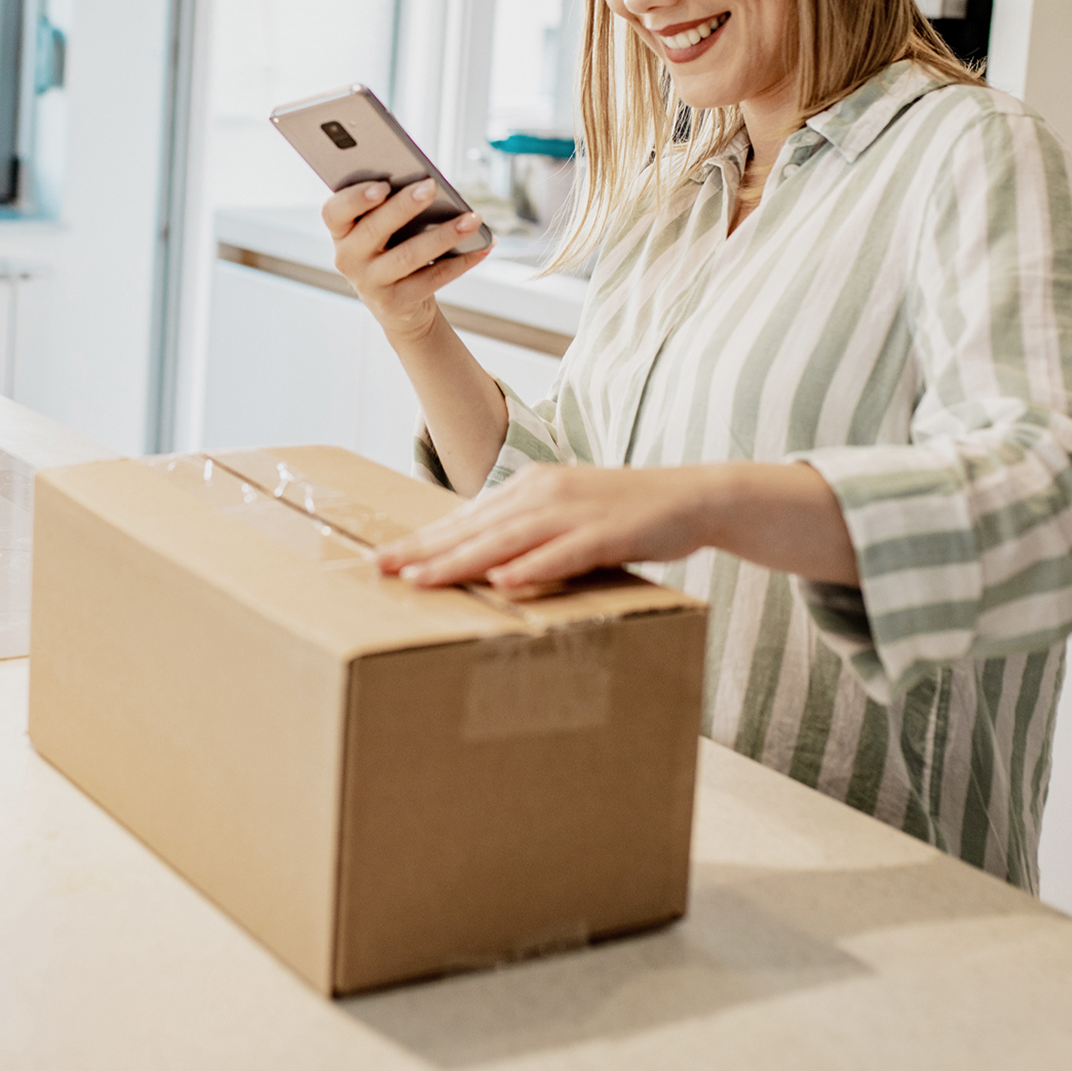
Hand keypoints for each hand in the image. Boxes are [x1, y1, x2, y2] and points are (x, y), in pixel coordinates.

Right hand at [321, 180, 484, 342]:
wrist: (397, 307)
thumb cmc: (390, 251)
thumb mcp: (380, 230)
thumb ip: (389, 207)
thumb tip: (427, 185)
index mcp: (341, 232)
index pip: (334, 212)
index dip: (355, 198)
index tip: (382, 184)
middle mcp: (348, 259)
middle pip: (374, 229)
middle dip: (404, 206)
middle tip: (431, 187)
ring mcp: (370, 283)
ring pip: (408, 256)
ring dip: (443, 235)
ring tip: (472, 219)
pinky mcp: (396, 302)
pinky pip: (432, 279)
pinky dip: (460, 262)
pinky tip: (481, 247)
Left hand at [374, 464, 717, 595]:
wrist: (691, 498)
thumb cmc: (623, 514)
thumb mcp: (565, 517)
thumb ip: (526, 534)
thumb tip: (485, 561)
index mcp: (529, 489)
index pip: (465, 519)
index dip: (422, 540)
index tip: (382, 558)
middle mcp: (543, 494)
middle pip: (473, 527)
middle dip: (424, 550)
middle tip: (379, 569)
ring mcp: (574, 511)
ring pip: (506, 540)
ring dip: (461, 560)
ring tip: (421, 578)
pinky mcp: (606, 532)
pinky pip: (563, 553)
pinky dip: (533, 567)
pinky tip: (503, 582)